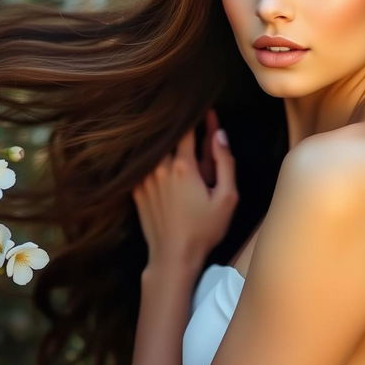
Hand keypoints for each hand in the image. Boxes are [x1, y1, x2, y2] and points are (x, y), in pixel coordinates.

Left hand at [132, 108, 238, 269]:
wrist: (173, 257)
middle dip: (180, 126)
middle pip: (169, 137)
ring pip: (154, 149)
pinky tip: (155, 154)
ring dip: (164, 140)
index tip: (205, 108)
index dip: (197, 116)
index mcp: (184, 166)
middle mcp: (161, 168)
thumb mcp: (227, 197)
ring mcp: (145, 179)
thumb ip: (225, 163)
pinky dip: (150, 155)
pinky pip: (143, 165)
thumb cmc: (205, 229)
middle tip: (189, 117)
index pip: (187, 130)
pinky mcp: (136, 191)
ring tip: (171, 129)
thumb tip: (220, 134)